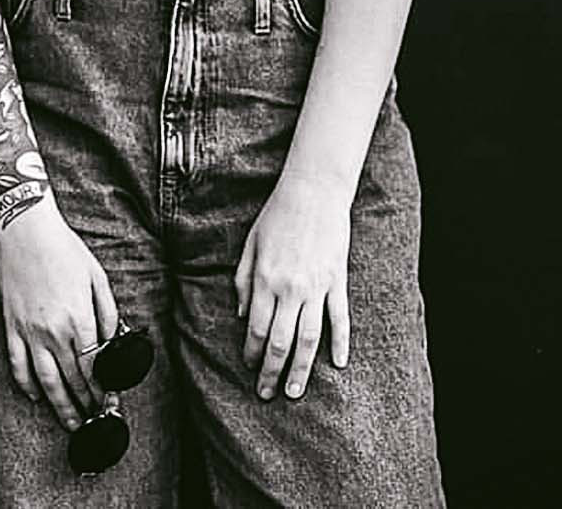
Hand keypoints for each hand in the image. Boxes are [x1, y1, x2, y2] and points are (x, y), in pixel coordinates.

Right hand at [0, 197, 118, 428]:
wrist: (25, 232)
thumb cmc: (64, 250)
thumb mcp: (97, 276)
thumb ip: (108, 312)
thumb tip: (114, 342)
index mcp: (79, 318)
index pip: (94, 367)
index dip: (103, 390)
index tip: (109, 403)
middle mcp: (54, 331)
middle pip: (73, 379)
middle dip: (86, 403)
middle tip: (95, 419)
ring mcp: (29, 331)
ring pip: (46, 381)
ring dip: (60, 406)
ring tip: (71, 423)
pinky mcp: (11, 327)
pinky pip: (17, 365)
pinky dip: (26, 386)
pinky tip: (36, 397)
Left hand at [234, 177, 350, 401]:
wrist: (314, 190)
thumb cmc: (277, 214)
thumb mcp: (251, 244)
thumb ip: (243, 281)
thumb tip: (244, 316)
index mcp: (266, 279)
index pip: (258, 329)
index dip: (253, 354)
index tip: (250, 368)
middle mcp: (292, 288)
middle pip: (281, 342)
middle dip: (272, 372)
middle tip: (267, 394)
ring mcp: (318, 287)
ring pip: (309, 338)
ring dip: (302, 368)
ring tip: (296, 391)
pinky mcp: (338, 281)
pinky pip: (340, 318)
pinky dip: (340, 343)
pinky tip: (338, 364)